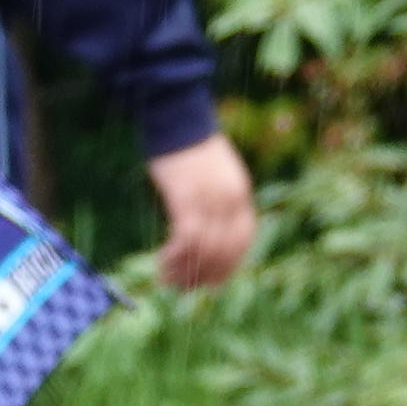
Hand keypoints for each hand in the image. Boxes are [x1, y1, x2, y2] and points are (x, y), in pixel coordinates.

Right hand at [146, 132, 258, 293]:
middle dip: (205, 275)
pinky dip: (176, 257)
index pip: (244, 239)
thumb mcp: (215, 174)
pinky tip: (162, 262)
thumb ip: (219, 200)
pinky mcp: (187, 198)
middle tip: (184, 288)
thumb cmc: (189, 147)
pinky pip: (187, 239)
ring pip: (204, 249)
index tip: (213, 281)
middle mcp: (230, 199)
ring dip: (186, 270)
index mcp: (241, 193)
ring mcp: (210, 199)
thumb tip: (212, 229)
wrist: (177, 117)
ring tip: (168, 278)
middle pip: (225, 250)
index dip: (229, 265)